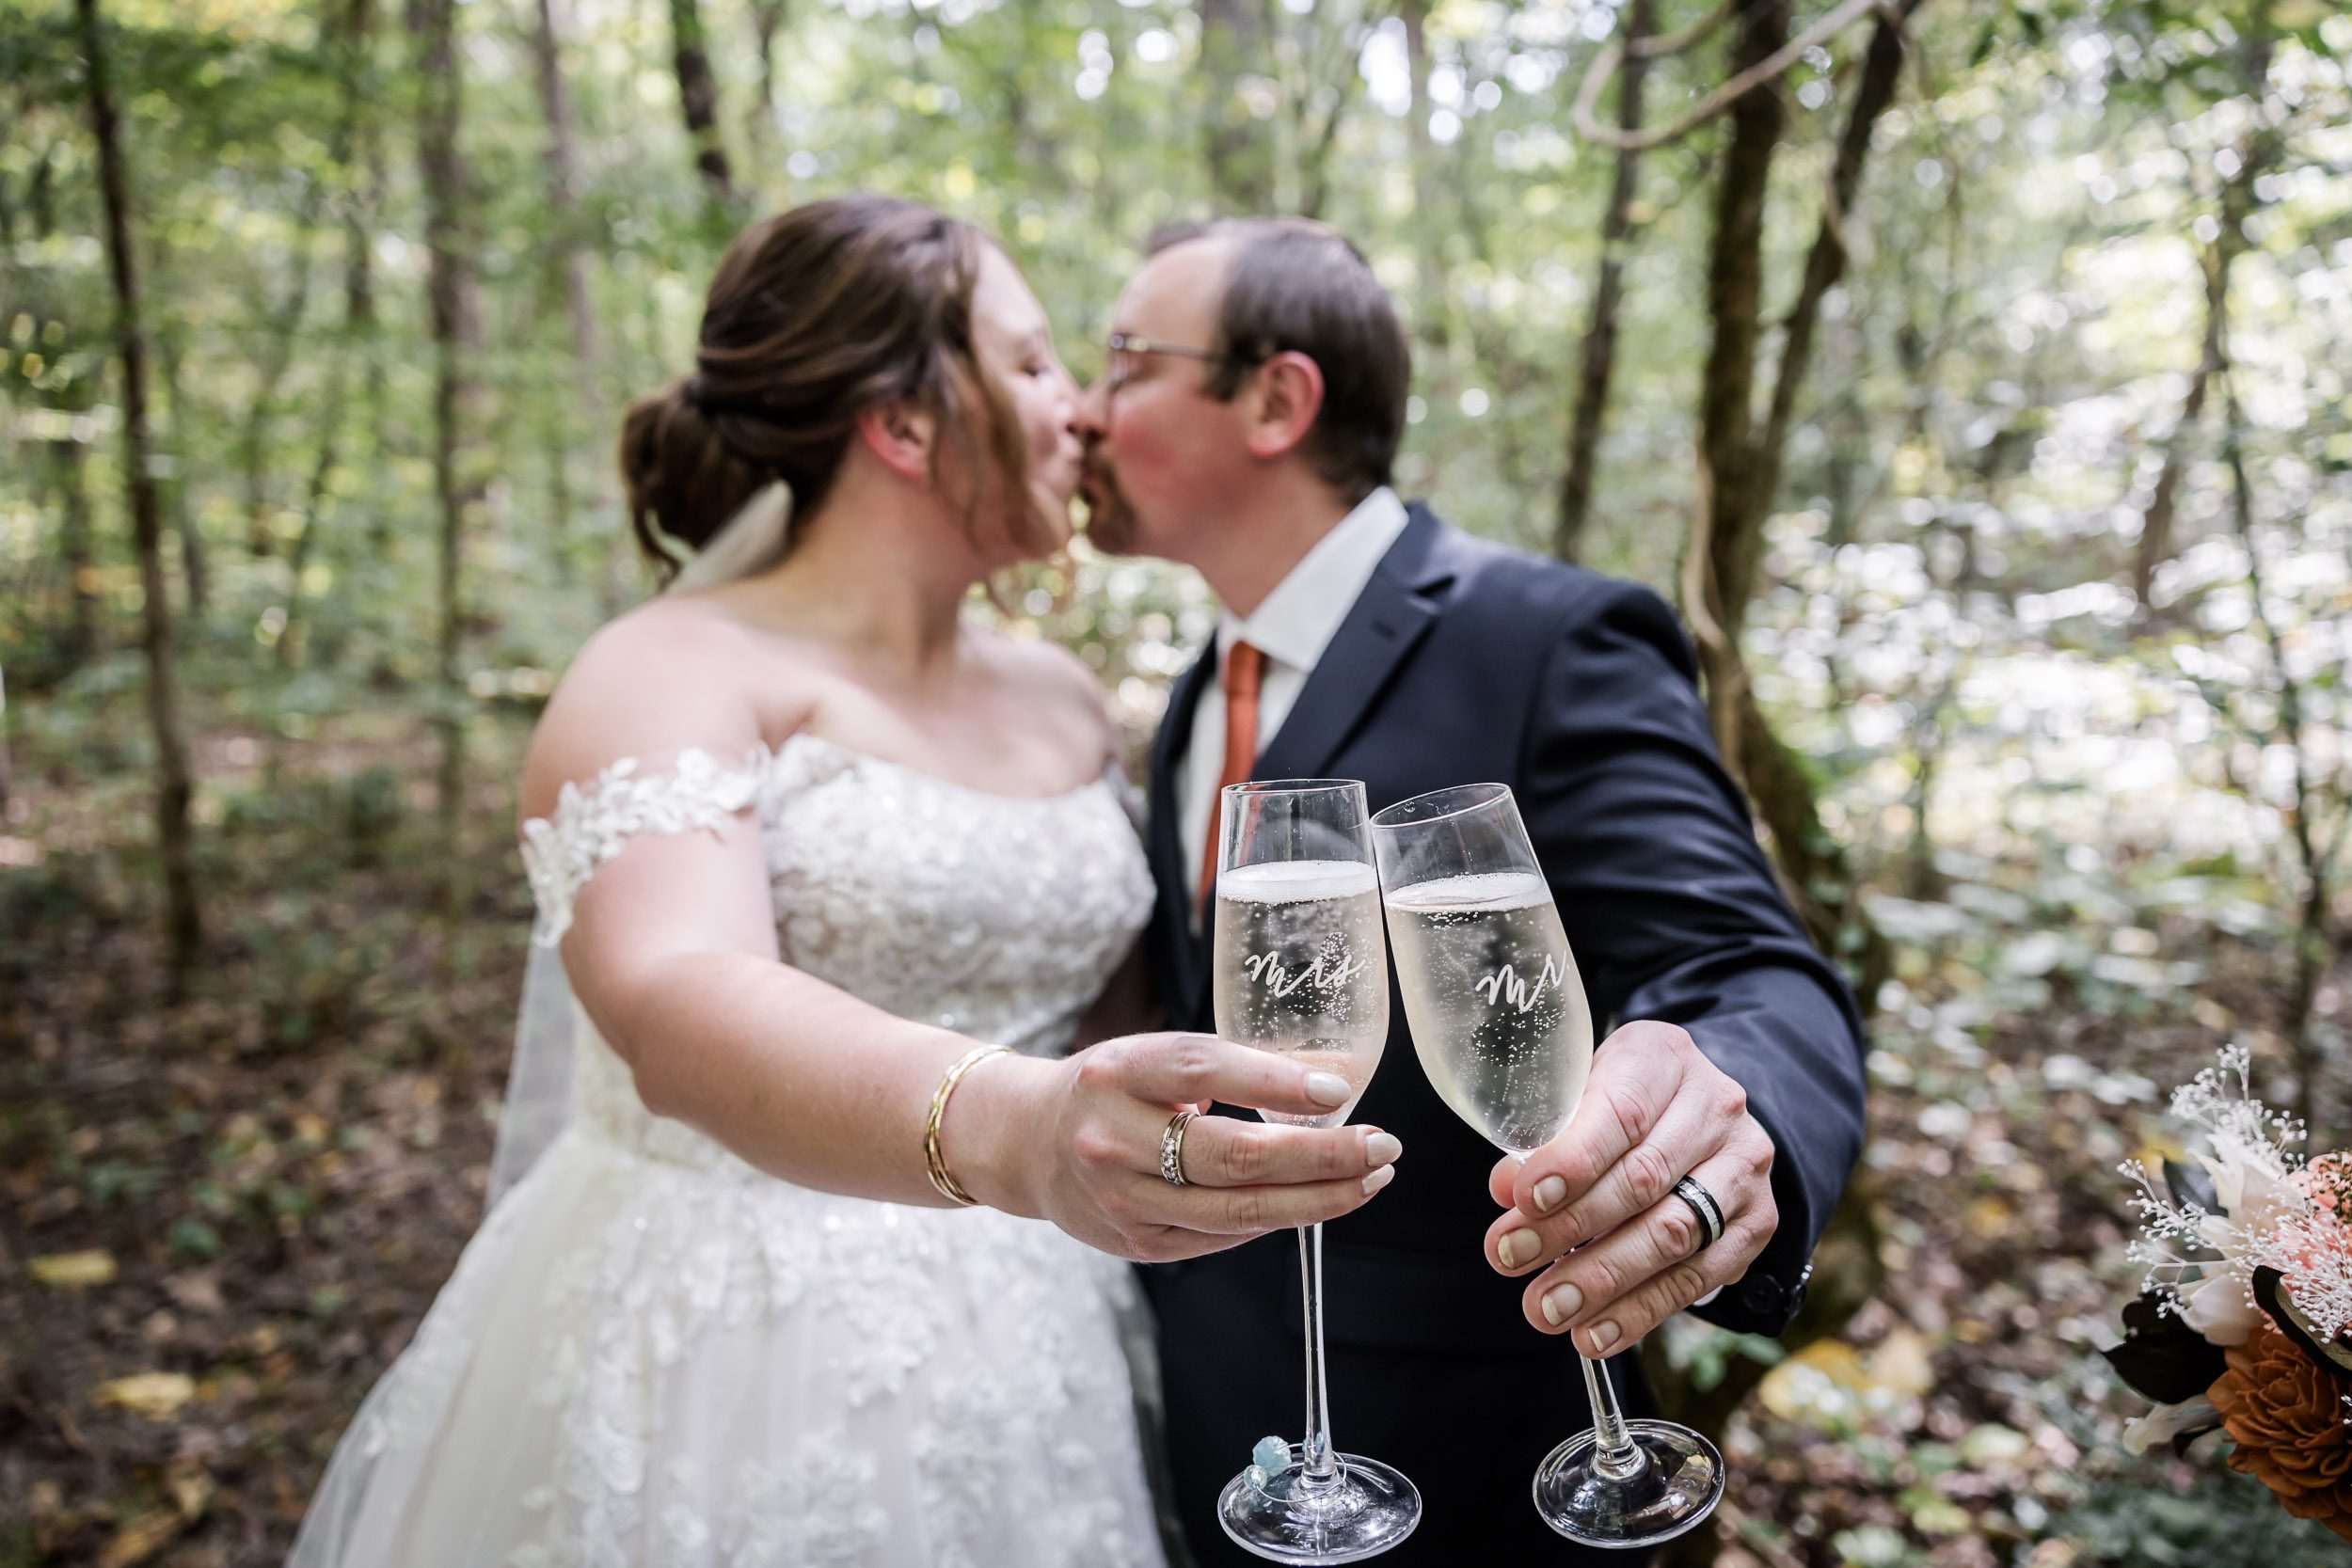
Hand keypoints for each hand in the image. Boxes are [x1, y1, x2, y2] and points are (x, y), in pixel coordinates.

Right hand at [968, 1032, 1401, 1262]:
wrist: (1027, 1143)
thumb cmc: (1110, 1088)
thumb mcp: (1152, 1057)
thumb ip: (1226, 1068)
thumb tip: (1326, 1086)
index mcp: (1119, 1073)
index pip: (1204, 1073)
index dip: (1276, 1083)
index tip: (1338, 1090)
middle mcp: (1113, 1139)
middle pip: (1234, 1157)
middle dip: (1322, 1156)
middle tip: (1382, 1145)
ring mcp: (1122, 1200)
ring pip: (1237, 1210)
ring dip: (1317, 1199)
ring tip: (1370, 1179)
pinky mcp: (1136, 1243)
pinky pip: (1221, 1236)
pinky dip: (1274, 1221)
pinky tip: (1312, 1203)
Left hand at [1483, 1020, 1775, 1355]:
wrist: (1703, 1112)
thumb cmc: (1621, 1101)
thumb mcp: (1581, 1094)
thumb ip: (1545, 1136)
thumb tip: (1506, 1190)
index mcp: (1665, 1060)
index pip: (1622, 1113)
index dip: (1571, 1160)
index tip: (1521, 1200)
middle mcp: (1717, 1108)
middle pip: (1643, 1179)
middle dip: (1569, 1228)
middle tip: (1508, 1257)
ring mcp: (1743, 1168)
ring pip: (1673, 1235)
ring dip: (1601, 1280)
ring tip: (1545, 1308)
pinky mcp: (1756, 1223)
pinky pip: (1697, 1278)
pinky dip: (1640, 1312)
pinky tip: (1592, 1334)